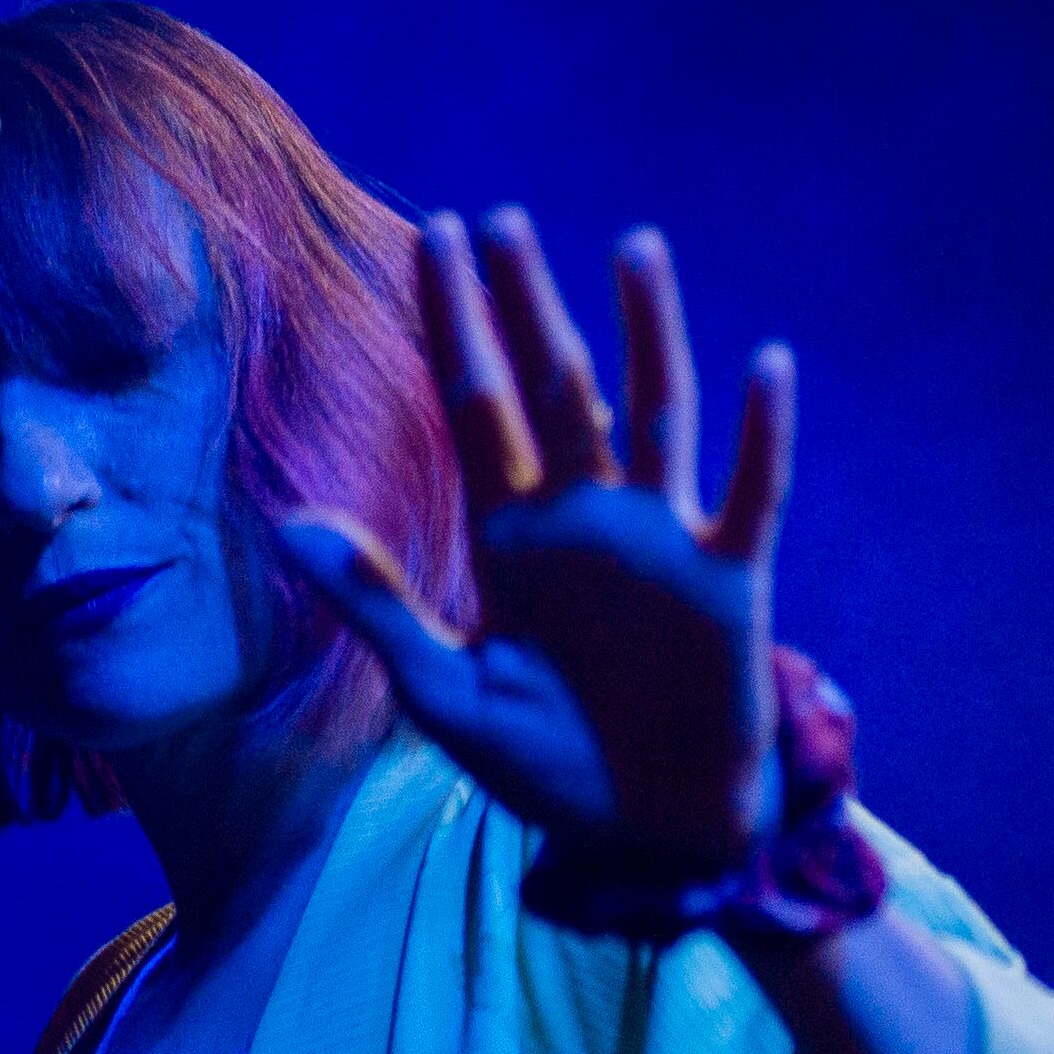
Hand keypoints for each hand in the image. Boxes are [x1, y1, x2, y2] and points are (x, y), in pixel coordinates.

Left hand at [278, 207, 795, 872]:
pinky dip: (759, 436)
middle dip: (529, 307)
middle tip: (505, 221)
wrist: (642, 832)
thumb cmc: (543, 763)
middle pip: (555, 388)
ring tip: (635, 247)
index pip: (475, 407)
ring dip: (648, 333)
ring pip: (655, 411)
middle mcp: (583, 517)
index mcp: (511, 535)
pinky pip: (748, 493)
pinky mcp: (727, 579)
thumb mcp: (442, 691)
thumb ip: (375, 602)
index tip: (433, 240)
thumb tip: (285, 519)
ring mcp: (659, 539)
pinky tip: (767, 367)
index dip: (455, 327)